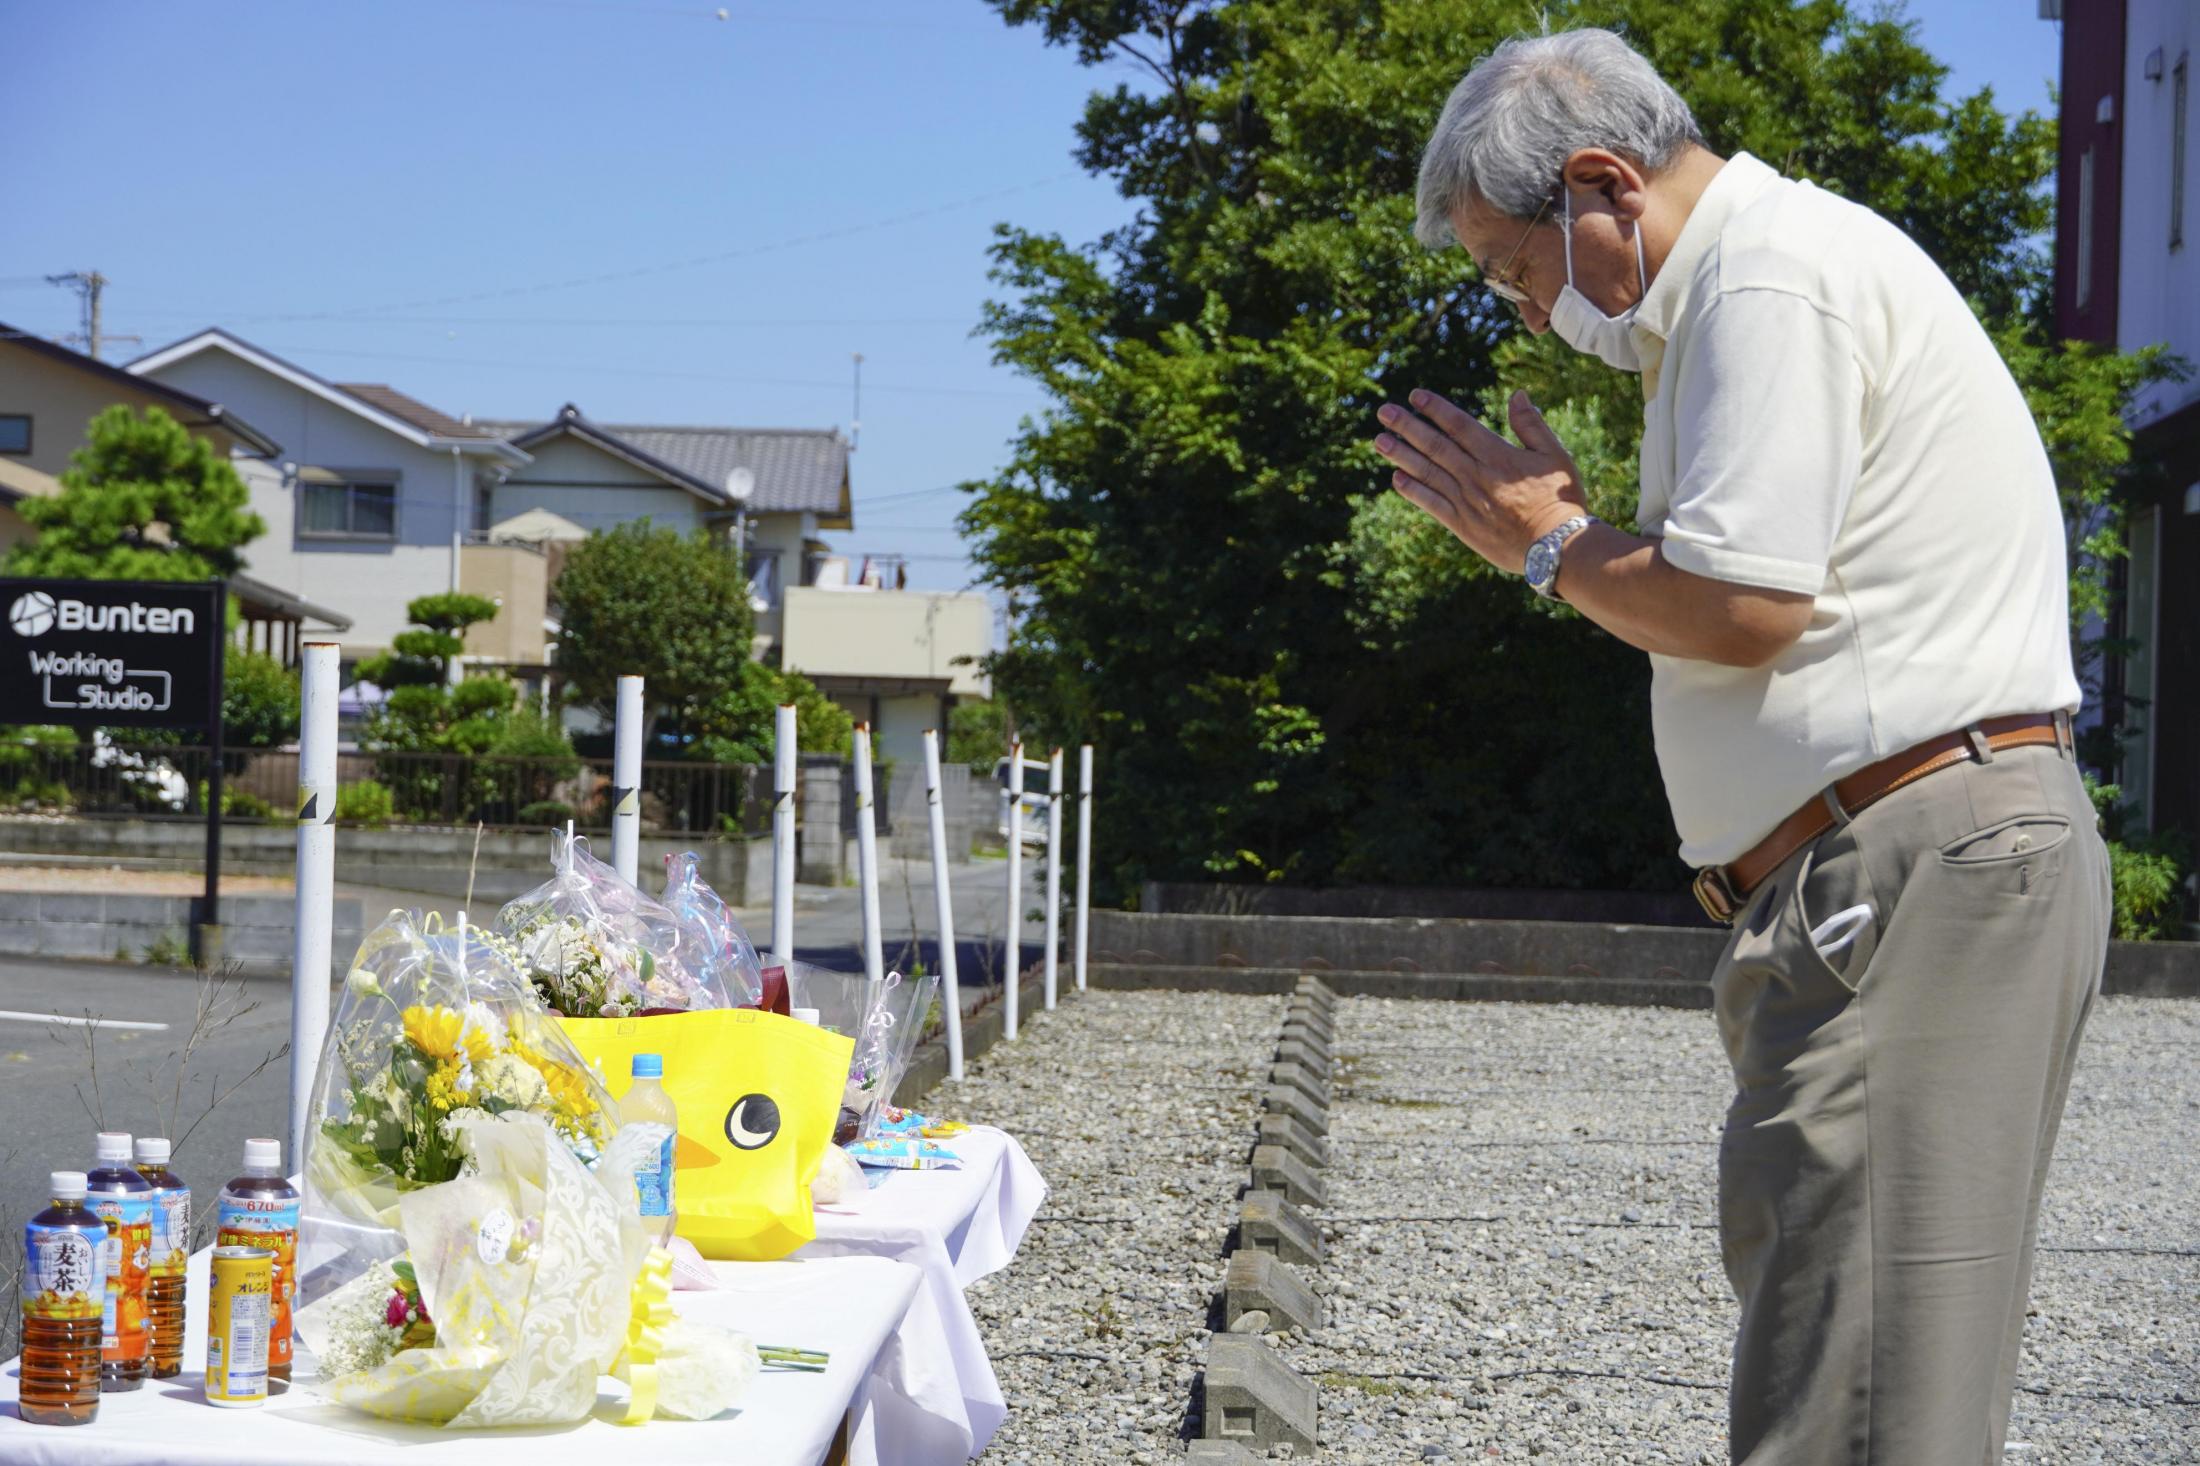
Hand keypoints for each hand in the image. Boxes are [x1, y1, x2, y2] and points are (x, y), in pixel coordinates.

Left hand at [1372, 388, 1587, 575]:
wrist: (1556, 546)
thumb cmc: (1560, 499)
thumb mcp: (1554, 455)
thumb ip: (1531, 425)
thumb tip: (1517, 394)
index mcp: (1498, 455)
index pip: (1459, 426)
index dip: (1436, 409)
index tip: (1415, 396)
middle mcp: (1477, 476)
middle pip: (1436, 446)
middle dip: (1408, 427)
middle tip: (1384, 412)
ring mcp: (1467, 501)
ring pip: (1428, 473)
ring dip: (1402, 455)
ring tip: (1380, 441)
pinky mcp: (1462, 525)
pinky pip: (1432, 504)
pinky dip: (1414, 491)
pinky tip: (1397, 479)